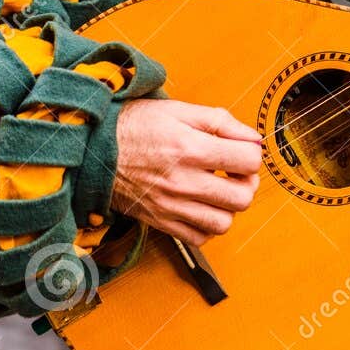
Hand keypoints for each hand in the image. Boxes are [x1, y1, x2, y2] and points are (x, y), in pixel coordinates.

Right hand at [112, 99, 262, 245]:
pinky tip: (201, 207)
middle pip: (242, 198)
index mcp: (190, 148)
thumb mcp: (178, 111)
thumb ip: (220, 122)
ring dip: (228, 208)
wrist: (95, 150)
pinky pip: (199, 238)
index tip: (242, 152)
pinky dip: (207, 226)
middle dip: (247, 184)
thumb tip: (254, 138)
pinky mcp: (162, 222)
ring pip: (224, 223)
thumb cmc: (135, 126)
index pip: (248, 161)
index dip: (252, 154)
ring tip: (218, 191)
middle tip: (235, 174)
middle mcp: (183, 181)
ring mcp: (172, 206)